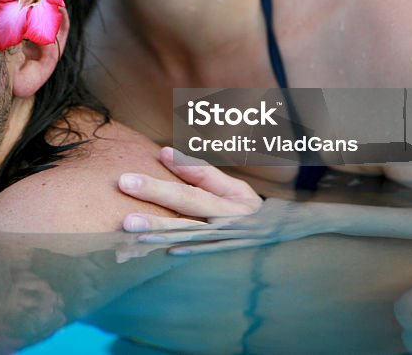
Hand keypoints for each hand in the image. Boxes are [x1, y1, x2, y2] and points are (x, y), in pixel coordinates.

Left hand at [119, 147, 326, 253]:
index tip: (127, 179)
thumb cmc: (250, 205)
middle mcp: (226, 224)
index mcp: (227, 203)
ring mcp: (224, 244)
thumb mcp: (233, 186)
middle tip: (124, 218)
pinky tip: (162, 254)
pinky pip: (199, 256)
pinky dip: (183, 254)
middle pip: (185, 219)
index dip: (158, 187)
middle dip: (153, 219)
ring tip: (131, 237)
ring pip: (187, 240)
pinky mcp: (223, 257)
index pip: (188, 193)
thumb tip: (164, 152)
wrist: (287, 231)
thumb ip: (199, 170)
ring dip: (159, 239)